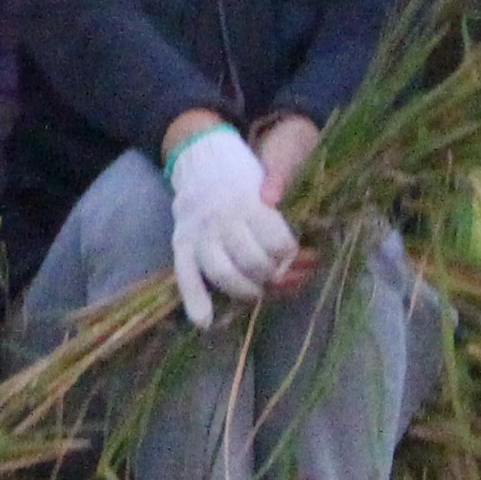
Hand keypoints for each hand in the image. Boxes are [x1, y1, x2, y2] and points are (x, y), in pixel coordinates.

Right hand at [165, 122, 299, 324]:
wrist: (202, 157)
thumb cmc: (244, 176)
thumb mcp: (270, 184)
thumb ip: (282, 218)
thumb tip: (298, 253)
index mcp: (250, 203)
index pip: (279, 243)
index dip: (292, 256)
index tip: (298, 256)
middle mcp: (224, 220)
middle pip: (254, 263)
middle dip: (272, 276)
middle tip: (277, 275)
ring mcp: (200, 233)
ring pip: (224, 274)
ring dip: (246, 291)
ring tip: (256, 292)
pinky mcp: (182, 242)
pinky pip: (185, 276)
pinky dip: (194, 300)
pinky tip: (204, 321)